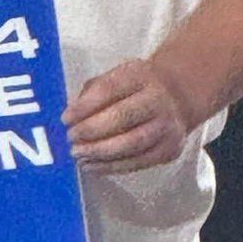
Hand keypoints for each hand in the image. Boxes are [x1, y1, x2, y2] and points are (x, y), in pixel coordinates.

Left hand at [62, 57, 192, 173]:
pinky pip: (138, 162)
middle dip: (92, 130)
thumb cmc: (136, 86)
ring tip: (78, 154)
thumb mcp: (117, 75)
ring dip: (100, 152)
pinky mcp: (169, 150)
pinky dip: (112, 166)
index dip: (85, 105)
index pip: (110, 89)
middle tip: (70, 138)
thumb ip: (93, 91)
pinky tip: (93, 165)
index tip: (65, 118)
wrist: (177, 97)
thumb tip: (71, 112)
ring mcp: (167, 127)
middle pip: (122, 117)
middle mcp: (157, 99)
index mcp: (140, 75)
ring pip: (132, 143)